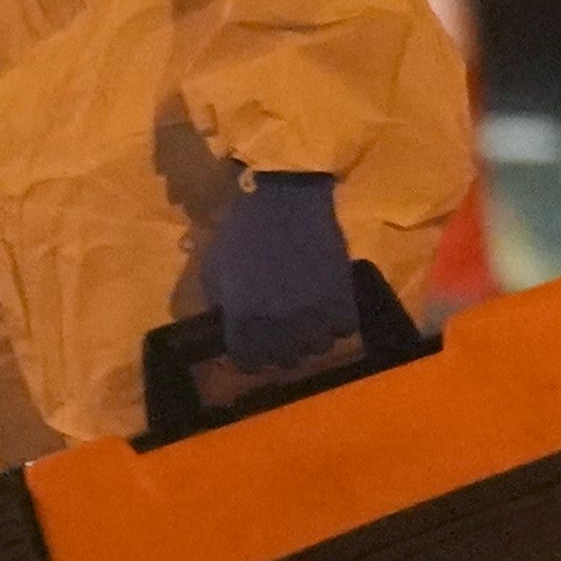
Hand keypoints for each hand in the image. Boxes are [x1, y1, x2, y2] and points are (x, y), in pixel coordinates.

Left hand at [199, 172, 356, 374]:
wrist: (284, 198)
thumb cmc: (243, 230)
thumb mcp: (216, 268)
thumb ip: (221, 304)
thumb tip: (228, 323)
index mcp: (244, 320)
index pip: (248, 362)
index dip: (250, 355)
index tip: (252, 345)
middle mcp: (279, 327)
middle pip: (285, 361)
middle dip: (280, 350)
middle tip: (280, 333)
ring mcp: (314, 315)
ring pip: (317, 349)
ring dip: (311, 338)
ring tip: (308, 322)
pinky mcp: (341, 297)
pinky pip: (344, 329)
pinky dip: (337, 323)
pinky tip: (329, 310)